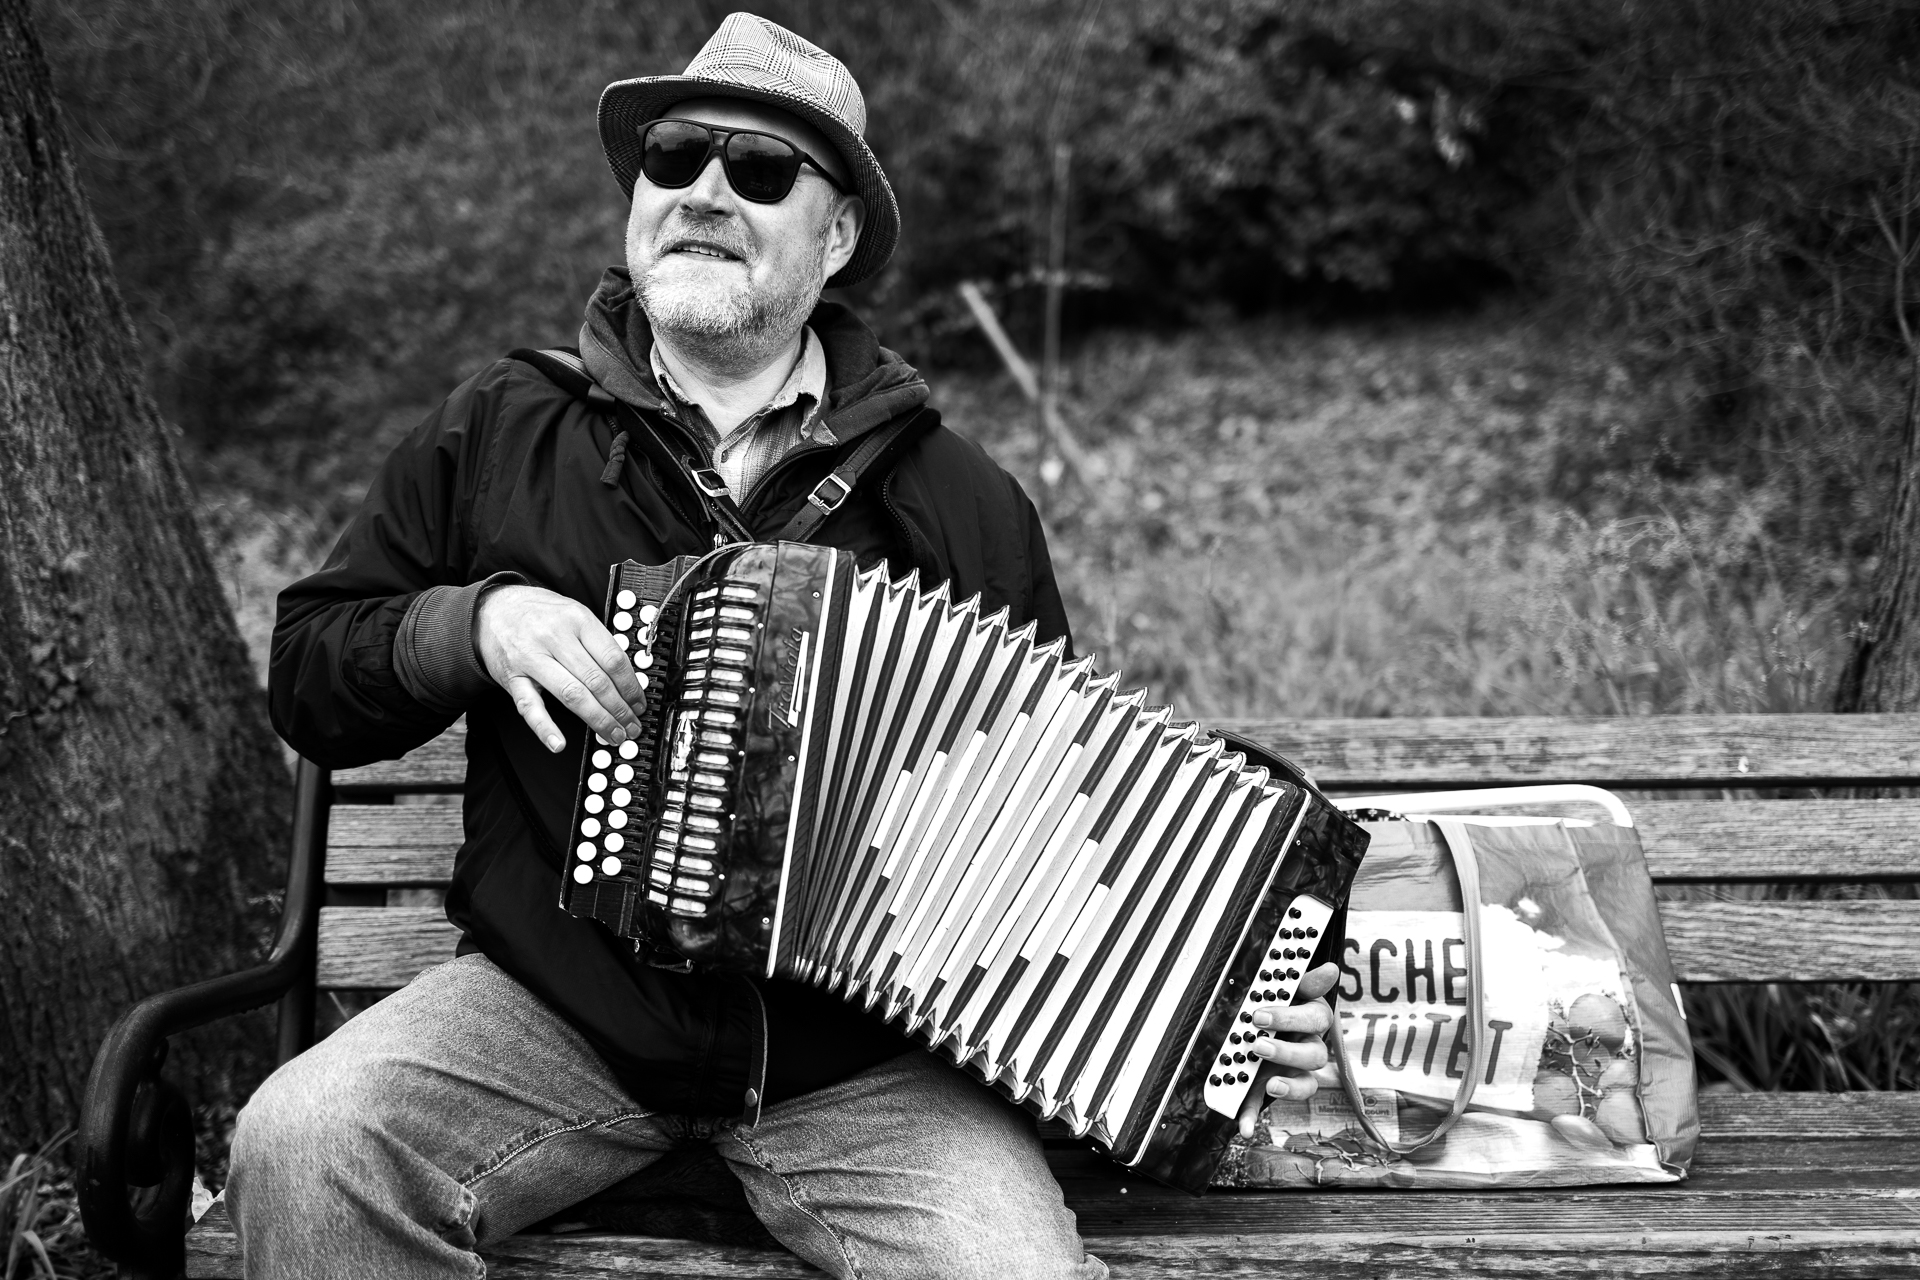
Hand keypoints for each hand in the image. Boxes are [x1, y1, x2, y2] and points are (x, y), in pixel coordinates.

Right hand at [475, 585, 646, 752]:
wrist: (492, 611)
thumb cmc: (540, 614)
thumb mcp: (574, 614)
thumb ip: (598, 641)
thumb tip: (628, 678)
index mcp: (577, 620)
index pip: (613, 659)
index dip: (631, 687)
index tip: (639, 704)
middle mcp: (554, 638)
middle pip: (596, 680)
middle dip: (619, 709)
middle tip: (632, 726)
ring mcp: (531, 659)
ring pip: (572, 695)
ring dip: (598, 720)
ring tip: (614, 734)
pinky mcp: (512, 678)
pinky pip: (529, 707)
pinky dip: (545, 728)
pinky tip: (559, 743)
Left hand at [1236, 961, 1337, 1138]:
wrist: (1261, 1020)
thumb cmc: (1278, 1002)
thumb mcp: (1288, 989)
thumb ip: (1305, 983)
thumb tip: (1332, 969)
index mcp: (1311, 1019)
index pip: (1315, 1018)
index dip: (1291, 1017)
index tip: (1261, 1013)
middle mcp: (1307, 1047)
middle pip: (1313, 1055)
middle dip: (1286, 1052)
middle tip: (1258, 1044)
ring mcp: (1292, 1071)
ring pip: (1305, 1084)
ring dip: (1288, 1086)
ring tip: (1269, 1083)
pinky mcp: (1271, 1087)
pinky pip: (1266, 1105)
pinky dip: (1253, 1117)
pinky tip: (1244, 1127)